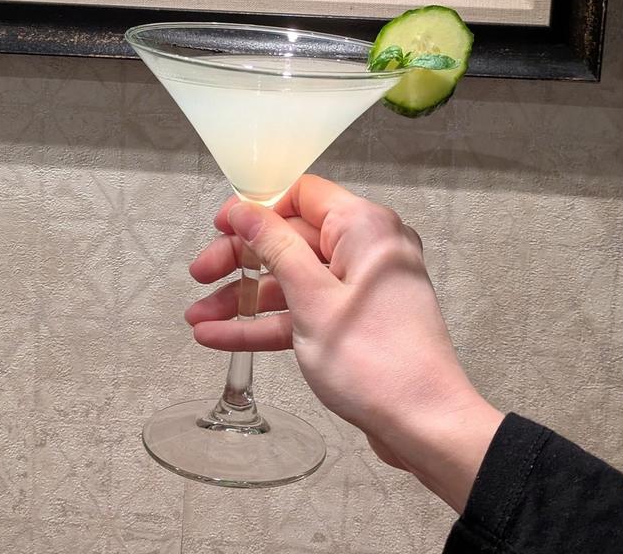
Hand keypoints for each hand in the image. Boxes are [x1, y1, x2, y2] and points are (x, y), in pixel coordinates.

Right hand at [186, 175, 502, 511]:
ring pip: (291, 279)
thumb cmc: (374, 360)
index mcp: (364, 227)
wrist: (424, 427)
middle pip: (289, 239)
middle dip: (239, 259)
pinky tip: (219, 337)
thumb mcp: (311, 297)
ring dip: (244, 298)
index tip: (220, 226)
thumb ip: (274, 246)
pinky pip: (304, 310)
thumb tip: (244, 208)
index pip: (302, 195)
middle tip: (199, 275)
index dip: (256, 208)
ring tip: (198, 317)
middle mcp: (366, 249)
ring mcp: (359, 287)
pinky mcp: (353, 320)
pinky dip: (266, 322)